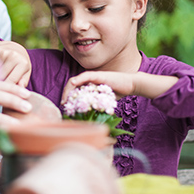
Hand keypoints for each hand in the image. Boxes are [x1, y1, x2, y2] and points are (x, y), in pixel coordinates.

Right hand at [0, 40, 30, 86]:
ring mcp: (4, 52)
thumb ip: (23, 82)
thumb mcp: (26, 73)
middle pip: (2, 76)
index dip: (6, 90)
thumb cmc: (21, 64)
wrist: (14, 48)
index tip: (1, 98)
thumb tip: (19, 88)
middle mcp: (14, 56)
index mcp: (23, 63)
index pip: (12, 80)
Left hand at [62, 71, 178, 101]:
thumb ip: (96, 105)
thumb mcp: (104, 101)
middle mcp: (89, 80)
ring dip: (69, 90)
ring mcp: (92, 77)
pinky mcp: (98, 75)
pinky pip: (85, 76)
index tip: (65, 106)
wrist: (130, 85)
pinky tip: (73, 84)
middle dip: (66, 94)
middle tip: (63, 104)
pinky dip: (78, 80)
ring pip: (75, 81)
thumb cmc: (118, 93)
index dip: (68, 96)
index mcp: (89, 85)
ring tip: (66, 99)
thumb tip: (90, 117)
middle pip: (72, 85)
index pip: (74, 89)